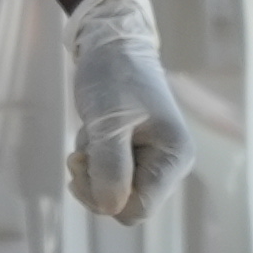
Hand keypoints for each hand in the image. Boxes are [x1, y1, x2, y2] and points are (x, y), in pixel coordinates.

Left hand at [64, 0, 191, 222]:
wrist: (110, 44)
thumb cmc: (113, 77)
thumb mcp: (108, 121)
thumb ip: (110, 166)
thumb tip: (111, 208)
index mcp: (174, 158)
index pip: (139, 207)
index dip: (106, 196)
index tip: (82, 164)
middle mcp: (169, 165)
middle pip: (125, 204)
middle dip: (96, 181)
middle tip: (78, 153)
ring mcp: (152, 160)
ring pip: (113, 190)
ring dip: (92, 168)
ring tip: (90, 133)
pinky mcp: (135, 154)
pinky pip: (108, 174)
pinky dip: (93, 159)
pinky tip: (93, 133)